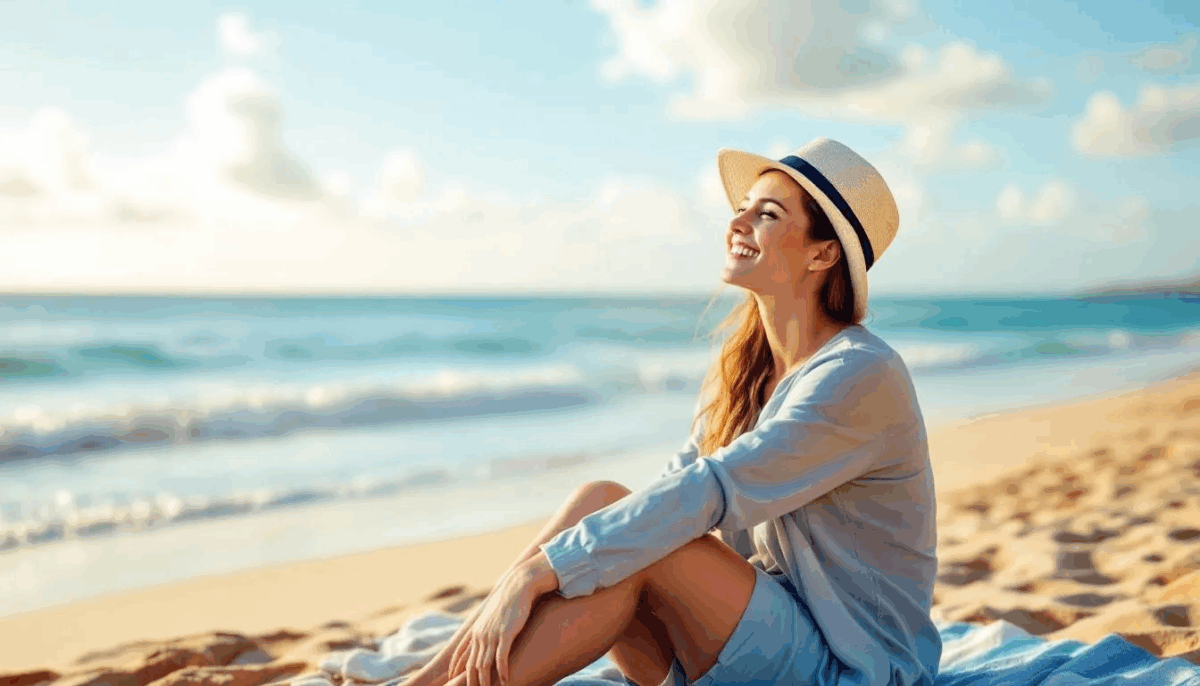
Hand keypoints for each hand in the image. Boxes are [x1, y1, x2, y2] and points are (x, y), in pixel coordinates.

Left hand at [449, 552, 557, 685]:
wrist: (517, 586)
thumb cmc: (508, 601)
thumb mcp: (492, 616)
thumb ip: (486, 626)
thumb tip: (484, 633)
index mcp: (475, 630)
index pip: (460, 653)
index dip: (456, 668)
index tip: (452, 678)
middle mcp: (480, 634)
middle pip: (471, 664)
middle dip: (472, 681)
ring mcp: (492, 634)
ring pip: (484, 664)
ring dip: (486, 681)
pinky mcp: (506, 634)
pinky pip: (501, 657)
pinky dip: (501, 671)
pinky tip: (505, 680)